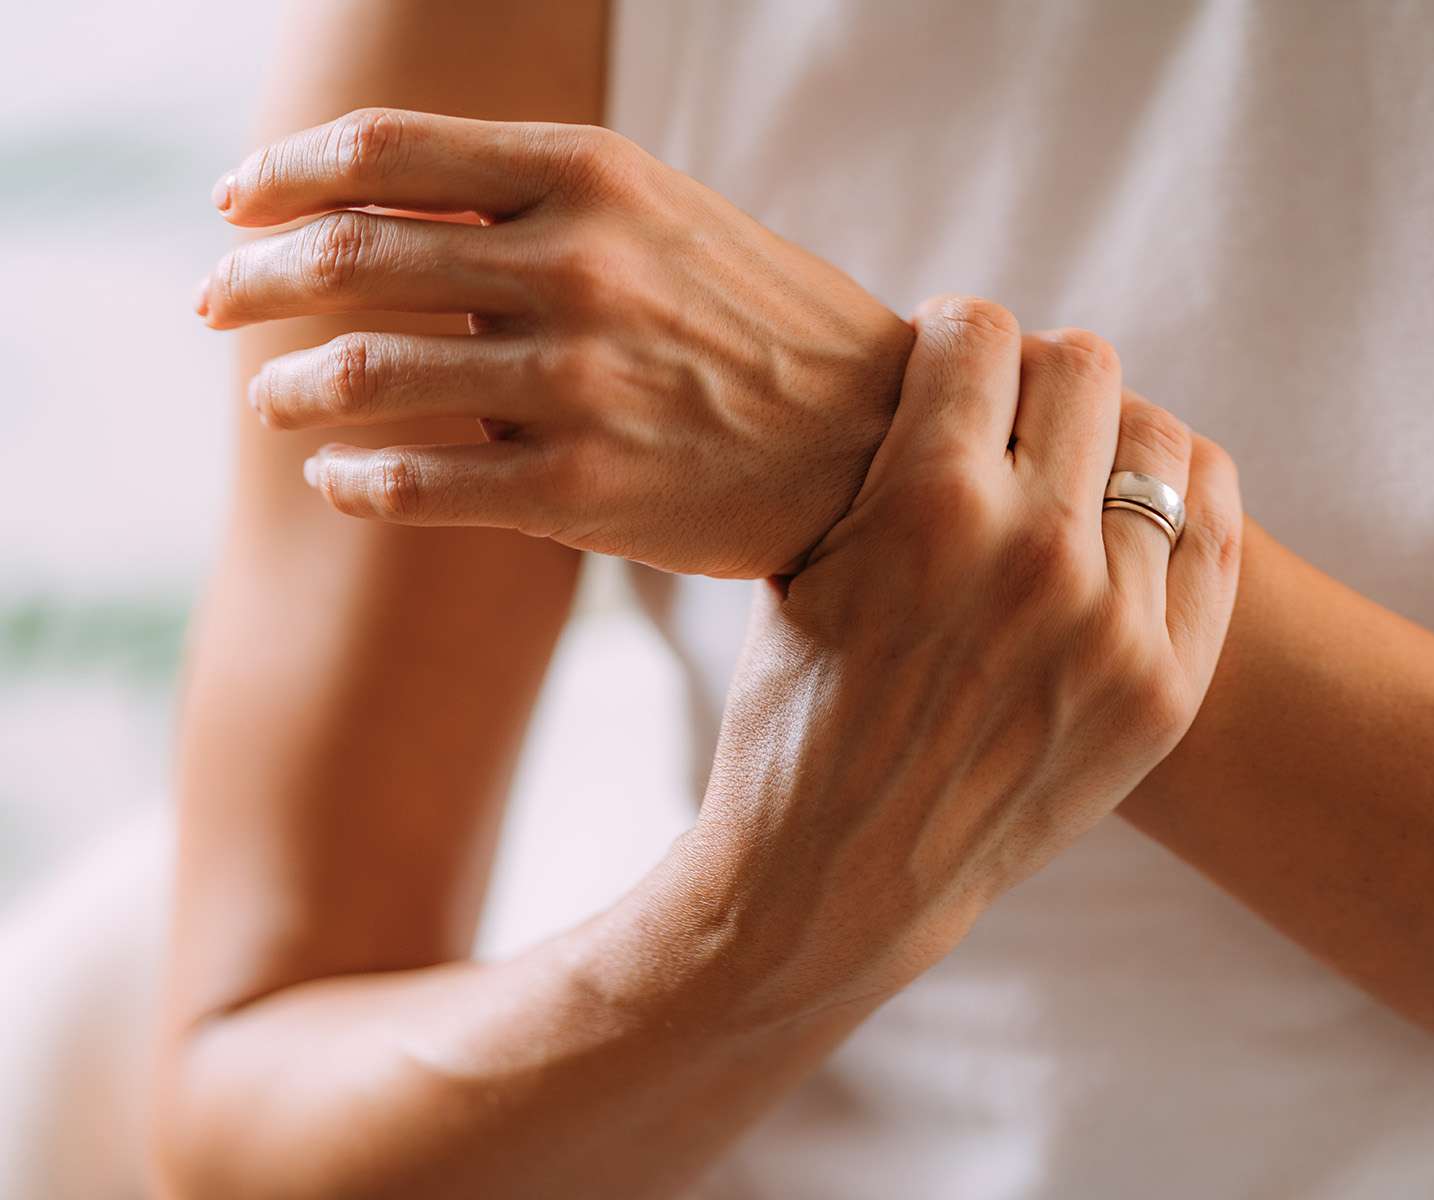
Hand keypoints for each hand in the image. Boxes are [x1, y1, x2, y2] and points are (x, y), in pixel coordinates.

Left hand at [197, 108, 912, 577]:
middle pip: (346, 257)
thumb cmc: (764, 325)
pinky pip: (414, 484)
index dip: (283, 175)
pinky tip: (341, 480)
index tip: (235, 205)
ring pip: (360, 376)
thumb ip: (539, 201)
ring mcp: (580, 382)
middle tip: (215, 304)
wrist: (878, 441)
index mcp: (595, 175)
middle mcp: (580, 266)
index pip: (383, 153)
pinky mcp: (583, 491)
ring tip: (275, 404)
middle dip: (250, 280)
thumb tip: (387, 204)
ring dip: (286, 390)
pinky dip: (352, 480)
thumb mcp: (668, 218)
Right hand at [659, 297, 1243, 1022]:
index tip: (942, 362)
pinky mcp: (1164, 688)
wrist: (839, 877)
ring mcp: (1115, 628)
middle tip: (1006, 416)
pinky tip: (1126, 512)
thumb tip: (965, 351)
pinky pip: (1213, 526)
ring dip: (1107, 436)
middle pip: (1084, 365)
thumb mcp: (807, 563)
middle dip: (1032, 376)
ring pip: (1161, 438)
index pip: (982, 329)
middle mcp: (1036, 555)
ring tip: (1067, 469)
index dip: (950, 335)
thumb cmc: (798, 709)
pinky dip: (1177, 496)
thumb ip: (888, 452)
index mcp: (928, 507)